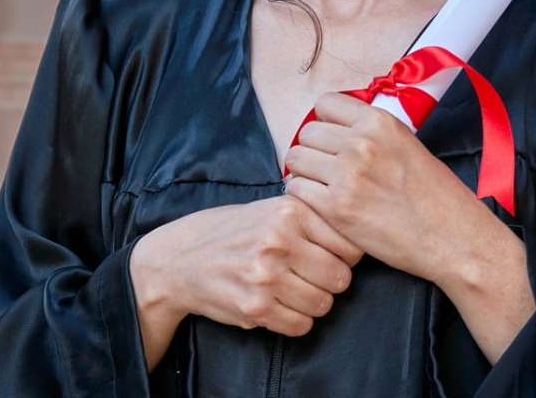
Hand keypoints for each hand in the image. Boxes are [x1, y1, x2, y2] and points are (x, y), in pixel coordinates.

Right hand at [131, 195, 362, 337]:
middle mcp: (279, 241)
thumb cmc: (229, 232)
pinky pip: (301, 325)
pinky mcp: (254, 307)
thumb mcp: (268, 209)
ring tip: (294, 291)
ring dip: (314, 303)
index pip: (348, 243)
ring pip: (324, 304)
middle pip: (341, 277)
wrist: (178, 259)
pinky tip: (280, 306)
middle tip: (312, 277)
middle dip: (332, 281)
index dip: (346, 255)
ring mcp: (266, 276)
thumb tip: (357, 235)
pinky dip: (296, 321)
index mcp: (289, 211)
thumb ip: (309, 218)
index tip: (331, 256)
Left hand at [283, 92, 535, 362]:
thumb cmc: (436, 196)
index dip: (325, 122)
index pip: (325, 103)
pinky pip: (296, 188)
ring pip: (296, 158)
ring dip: (304, 171)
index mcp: (379, 122)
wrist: (453, 238)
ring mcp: (347, 174)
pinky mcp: (336, 207)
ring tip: (320, 185)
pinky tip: (320, 203)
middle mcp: (361, 142)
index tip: (331, 139)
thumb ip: (372, 133)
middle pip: (307, 132)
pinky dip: (303, 195)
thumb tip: (337, 129)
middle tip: (324, 167)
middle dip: (312, 149)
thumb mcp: (407, 145)